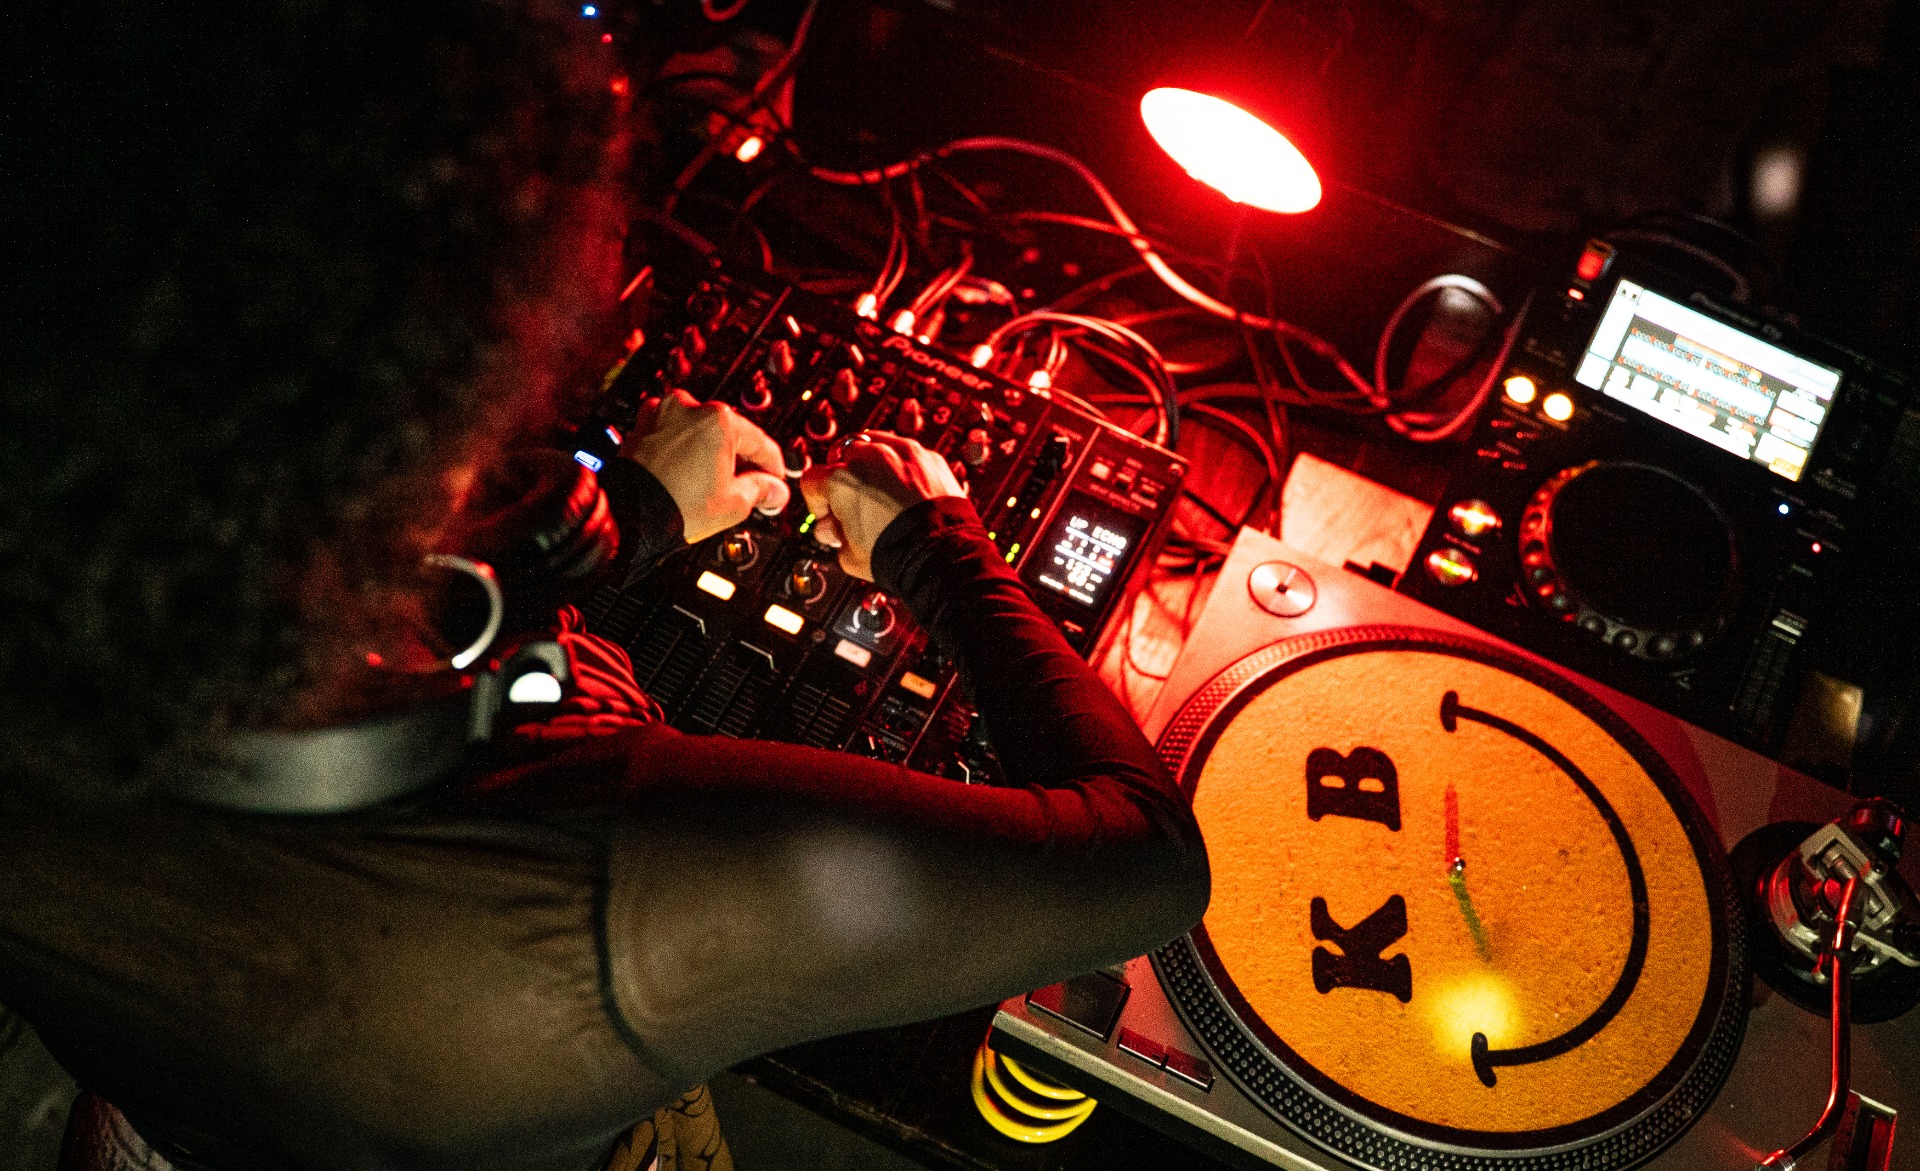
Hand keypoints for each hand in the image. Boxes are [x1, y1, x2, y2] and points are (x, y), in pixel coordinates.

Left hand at [620, 390, 789, 542]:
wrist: (628, 519)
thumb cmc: (676, 506)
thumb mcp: (735, 503)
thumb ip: (761, 489)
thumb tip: (774, 489)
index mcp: (717, 418)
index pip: (759, 442)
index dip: (773, 467)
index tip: (776, 481)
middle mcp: (687, 408)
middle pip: (727, 434)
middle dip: (739, 460)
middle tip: (750, 487)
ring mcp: (660, 415)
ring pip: (698, 433)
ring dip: (710, 454)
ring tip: (716, 484)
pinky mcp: (641, 429)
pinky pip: (673, 437)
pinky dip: (684, 452)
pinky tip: (690, 476)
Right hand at [800, 431, 964, 579]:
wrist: (942, 556)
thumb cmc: (896, 555)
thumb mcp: (849, 554)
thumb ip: (834, 534)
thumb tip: (832, 528)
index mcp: (841, 480)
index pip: (812, 480)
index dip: (818, 503)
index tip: (829, 516)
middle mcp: (870, 457)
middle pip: (841, 455)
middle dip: (843, 476)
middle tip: (853, 500)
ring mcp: (902, 453)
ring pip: (874, 444)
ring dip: (871, 464)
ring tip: (878, 490)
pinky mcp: (928, 457)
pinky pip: (906, 453)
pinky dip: (901, 467)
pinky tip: (905, 490)